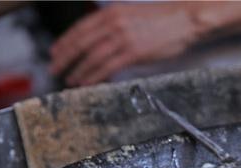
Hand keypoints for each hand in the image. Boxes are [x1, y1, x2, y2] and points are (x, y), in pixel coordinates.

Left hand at [49, 3, 199, 85]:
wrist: (185, 20)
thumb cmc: (163, 20)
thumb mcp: (132, 15)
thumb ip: (115, 26)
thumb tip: (101, 41)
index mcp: (111, 13)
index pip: (80, 29)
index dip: (64, 42)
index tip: (55, 52)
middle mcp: (113, 23)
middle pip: (81, 43)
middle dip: (65, 58)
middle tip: (55, 69)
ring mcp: (123, 38)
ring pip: (92, 57)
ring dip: (79, 70)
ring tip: (71, 79)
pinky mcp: (135, 52)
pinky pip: (108, 66)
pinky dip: (95, 75)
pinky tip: (87, 81)